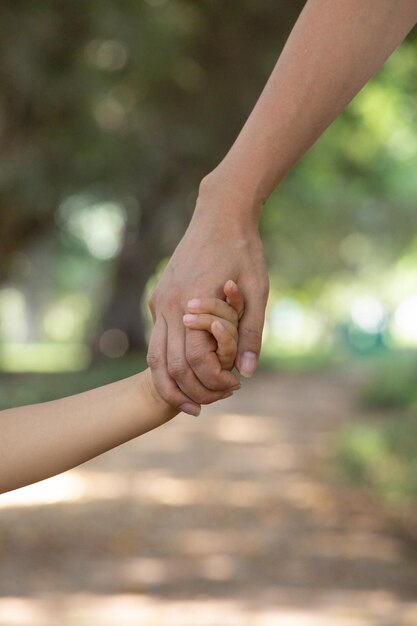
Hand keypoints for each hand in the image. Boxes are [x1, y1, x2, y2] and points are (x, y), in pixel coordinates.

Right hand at [147, 179, 268, 415]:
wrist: (219, 215)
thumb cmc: (244, 251)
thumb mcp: (258, 291)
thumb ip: (251, 333)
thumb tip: (247, 372)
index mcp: (194, 304)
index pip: (197, 360)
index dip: (214, 380)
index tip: (234, 385)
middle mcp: (169, 306)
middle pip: (169, 367)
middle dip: (191, 391)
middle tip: (213, 401)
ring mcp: (159, 302)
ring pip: (154, 358)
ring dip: (171, 385)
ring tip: (191, 402)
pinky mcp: (158, 299)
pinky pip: (157, 341)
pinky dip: (167, 364)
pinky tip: (186, 372)